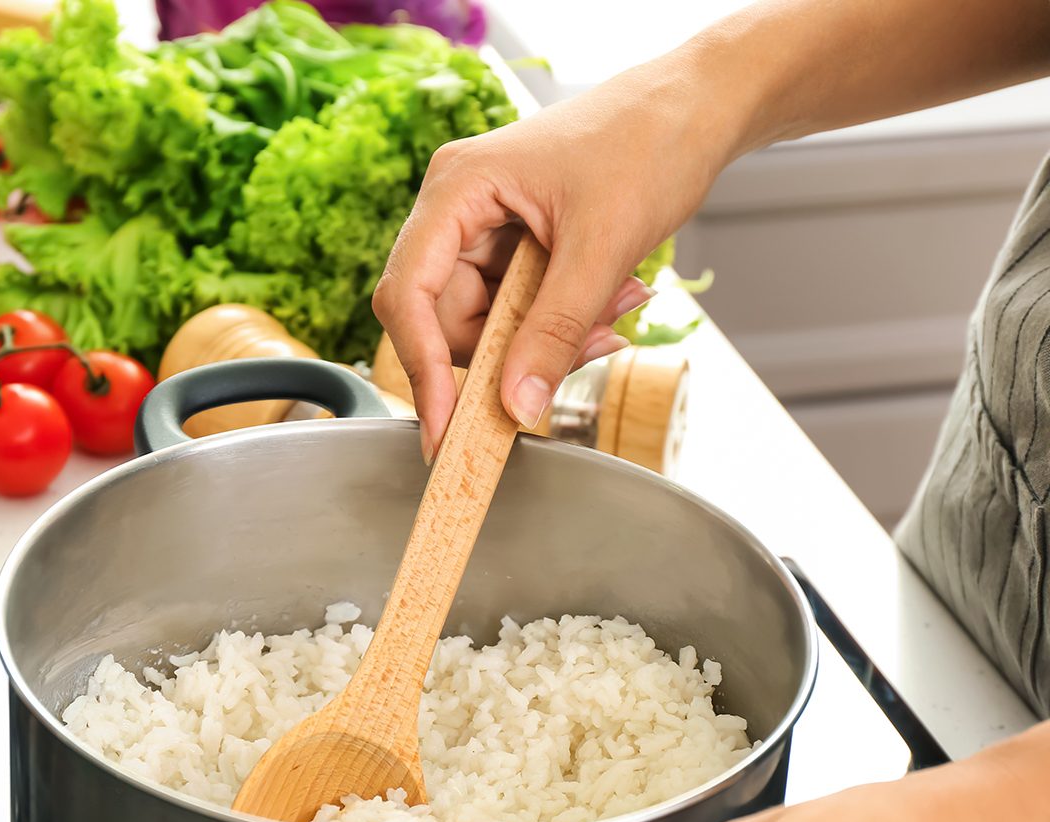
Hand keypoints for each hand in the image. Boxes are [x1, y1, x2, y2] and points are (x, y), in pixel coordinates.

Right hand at [372, 54, 743, 462]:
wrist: (696, 108)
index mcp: (457, 189)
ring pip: (488, 327)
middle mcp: (457, 212)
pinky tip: (608, 305)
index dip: (422, 369)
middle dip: (510, 354)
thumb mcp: (602, 248)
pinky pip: (518, 316)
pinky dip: (560, 327)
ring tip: (612, 315)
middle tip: (585, 351)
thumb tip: (516, 406)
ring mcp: (484, 233)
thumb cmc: (649, 142)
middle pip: (446, 322)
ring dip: (547, 342)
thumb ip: (554, 332)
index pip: (408, 295)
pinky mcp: (513, 251)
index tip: (445, 430)